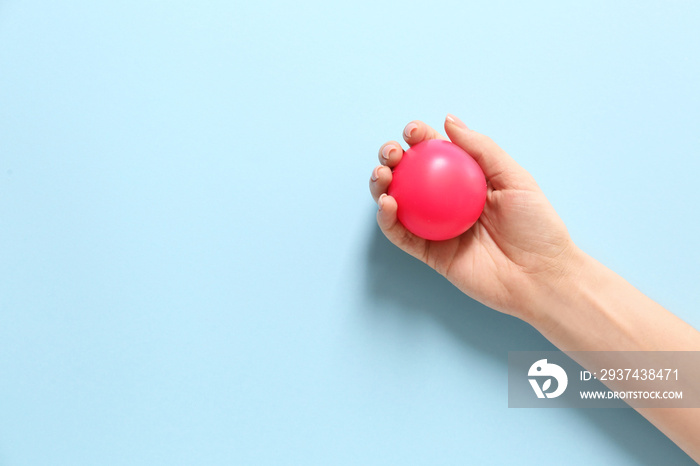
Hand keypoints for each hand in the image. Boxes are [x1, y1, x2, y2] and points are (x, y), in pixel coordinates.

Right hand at [369, 115, 578, 320]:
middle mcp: (446, 202)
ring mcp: (435, 228)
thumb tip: (448, 120)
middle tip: (392, 153)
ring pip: (398, 203)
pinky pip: (402, 236)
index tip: (413, 131)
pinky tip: (387, 205)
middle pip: (409, 175)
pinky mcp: (429, 254)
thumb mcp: (515, 178)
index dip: (419, 138)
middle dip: (392, 158)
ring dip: (381, 186)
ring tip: (382, 174)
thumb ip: (482, 149)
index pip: (435, 153)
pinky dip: (388, 220)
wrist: (541, 276)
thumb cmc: (537, 226)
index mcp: (466, 180)